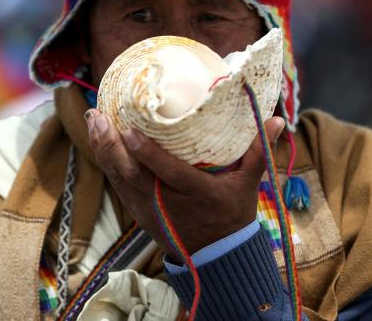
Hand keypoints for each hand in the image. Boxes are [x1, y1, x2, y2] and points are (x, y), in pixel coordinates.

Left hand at [85, 110, 284, 258]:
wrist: (216, 255)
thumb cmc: (232, 213)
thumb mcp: (249, 184)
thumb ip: (260, 151)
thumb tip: (278, 120)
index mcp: (196, 194)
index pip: (168, 173)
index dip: (147, 154)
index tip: (129, 130)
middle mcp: (168, 202)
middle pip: (134, 174)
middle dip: (112, 145)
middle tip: (98, 115)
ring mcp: (150, 209)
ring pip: (120, 179)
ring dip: (103, 150)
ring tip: (93, 120)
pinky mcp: (140, 212)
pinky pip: (119, 186)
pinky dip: (107, 164)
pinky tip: (99, 141)